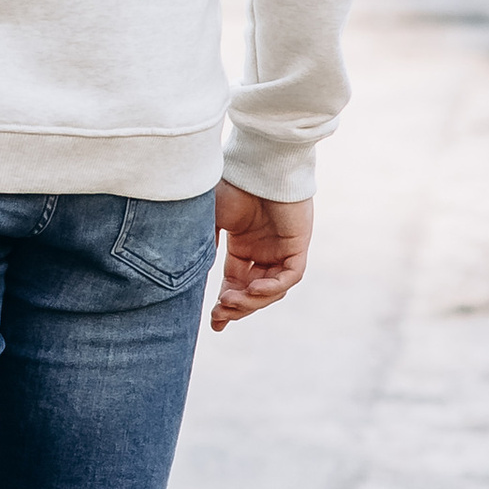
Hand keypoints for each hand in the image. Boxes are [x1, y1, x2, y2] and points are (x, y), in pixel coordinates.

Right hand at [209, 179, 310, 330]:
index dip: (226, 305)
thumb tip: (190, 276)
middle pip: (253, 291)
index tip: (214, 323)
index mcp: (243, 245)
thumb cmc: (231, 186)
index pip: (236, 283)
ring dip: (253, 300)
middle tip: (221, 313)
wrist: (256, 165)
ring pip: (272, 289)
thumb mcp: (209, 221)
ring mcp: (282, 248)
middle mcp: (264, 250)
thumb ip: (203, 247)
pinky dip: (273, 286)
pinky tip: (255, 288)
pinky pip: (290, 276)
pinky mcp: (298, 244)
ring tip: (232, 300)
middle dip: (237, 306)